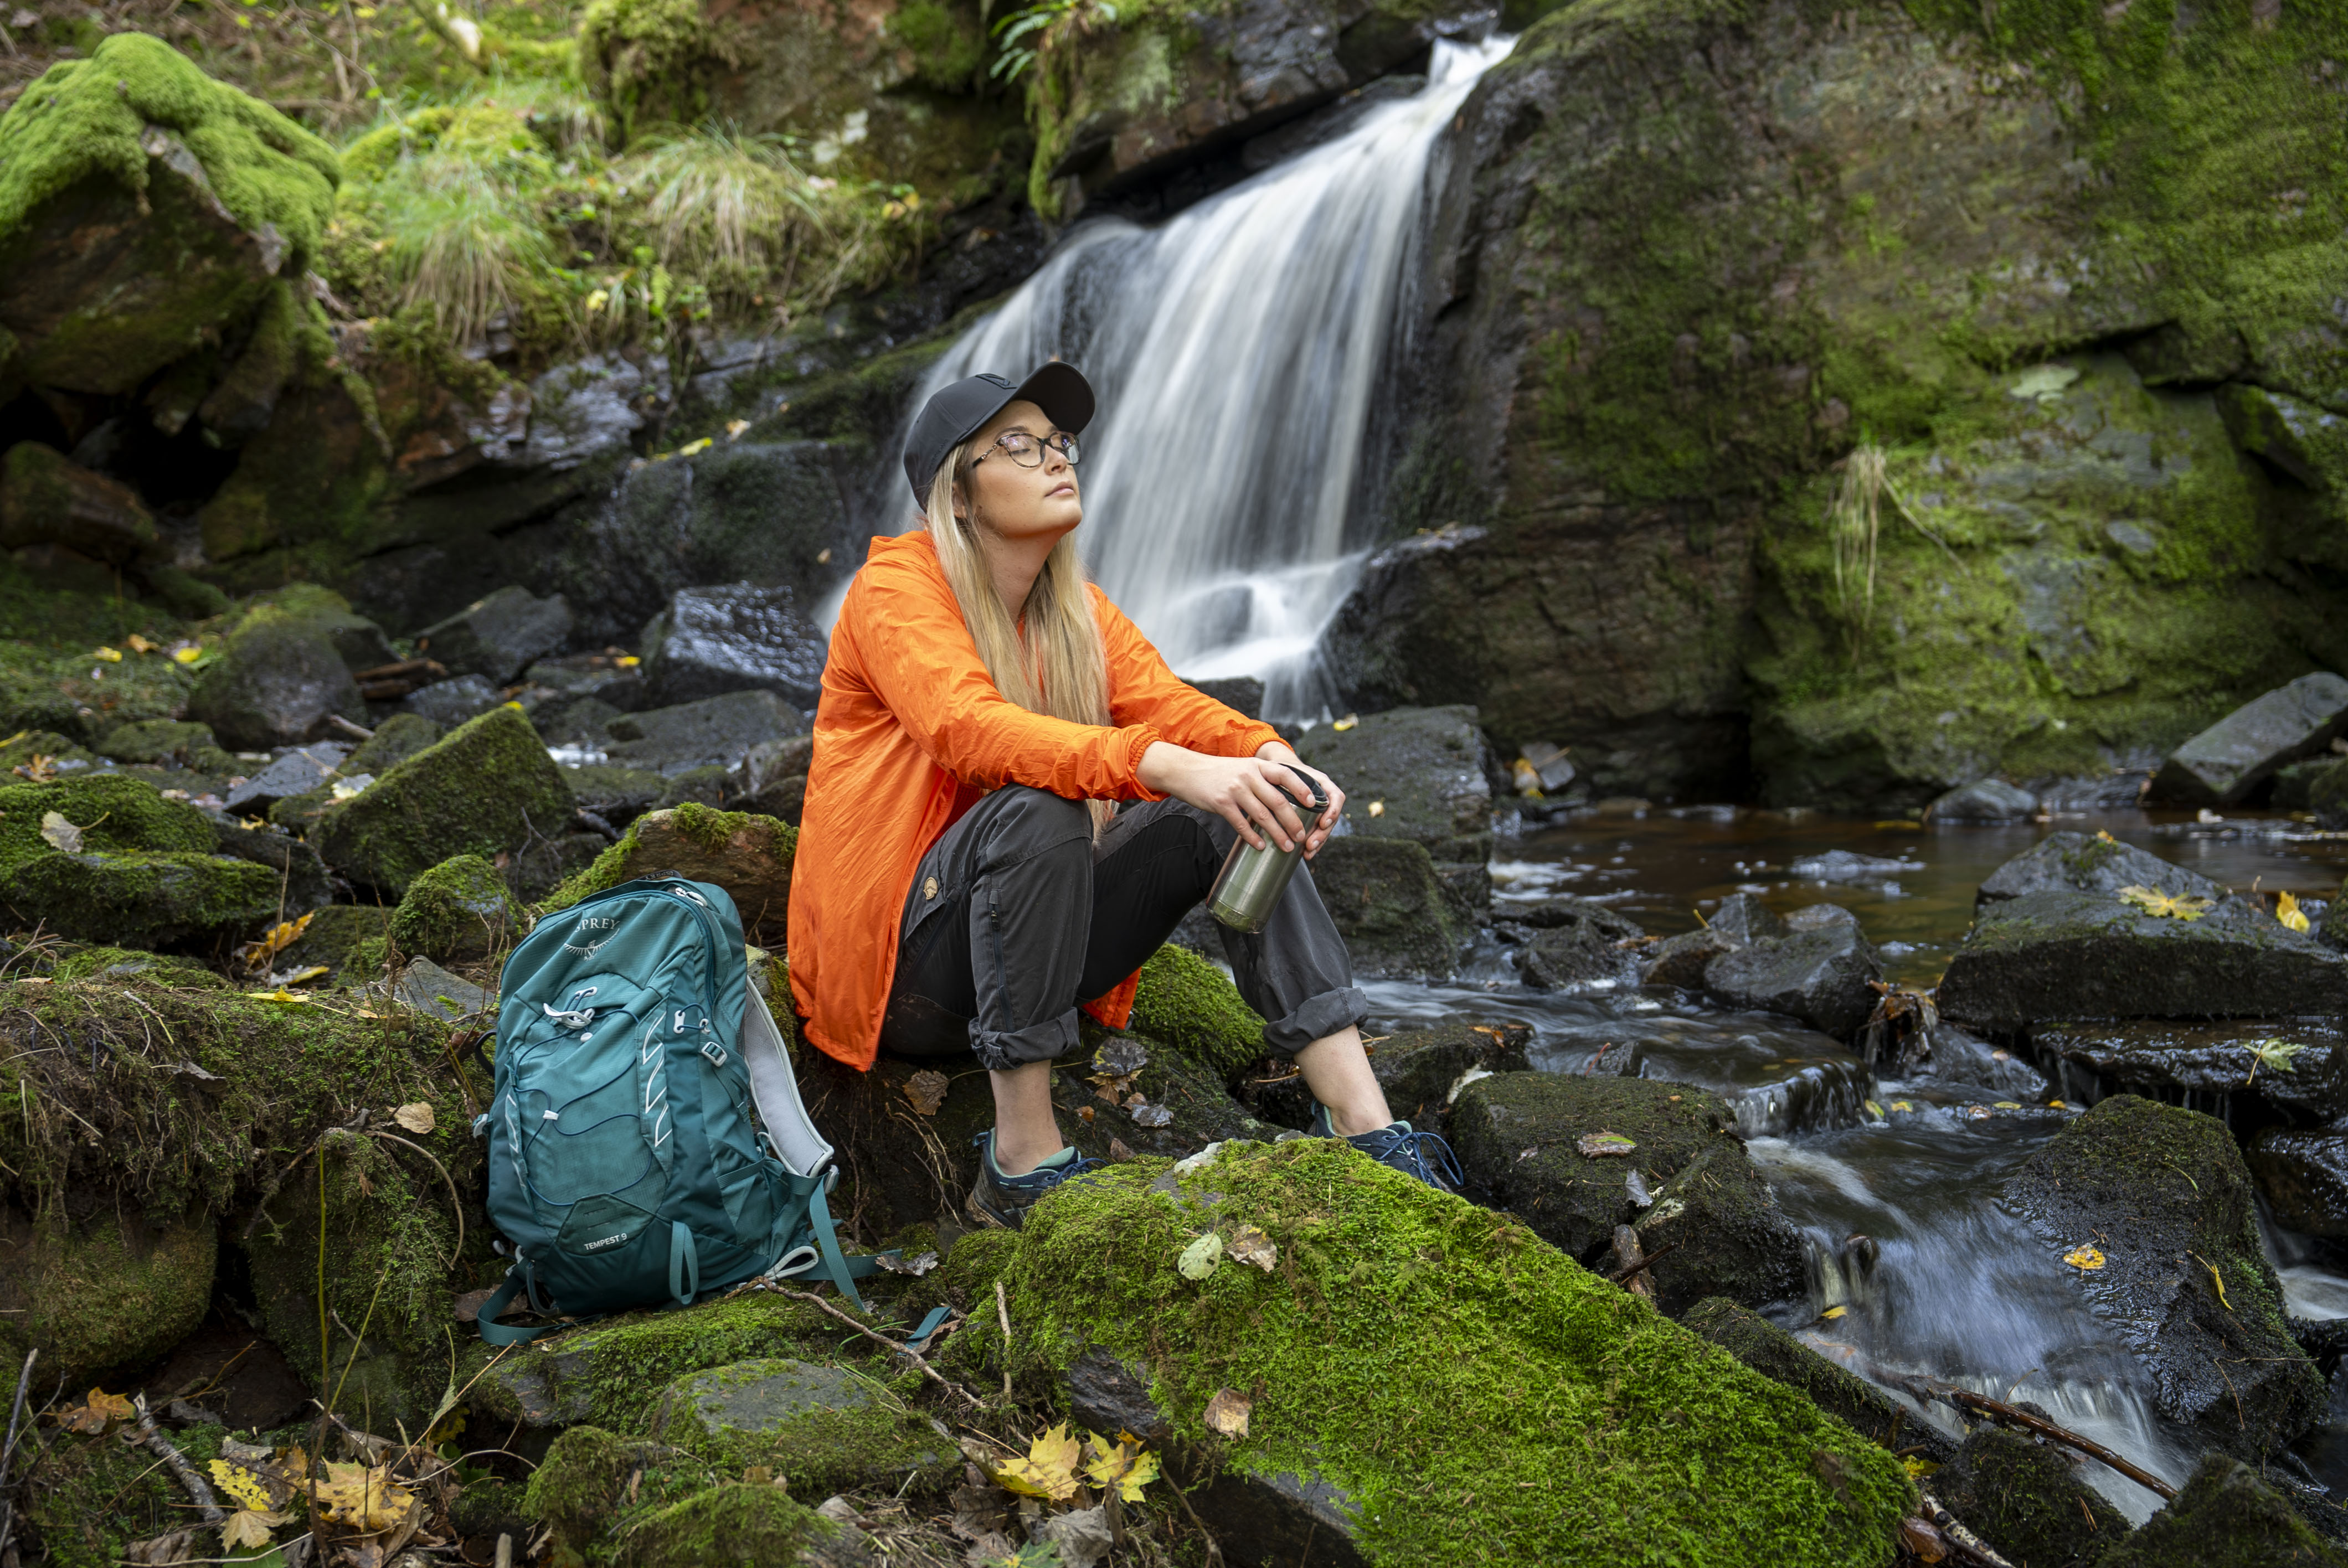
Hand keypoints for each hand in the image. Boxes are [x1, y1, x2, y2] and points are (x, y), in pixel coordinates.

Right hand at [1136, 743, 1333, 853]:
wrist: (1186, 771)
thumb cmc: (1218, 773)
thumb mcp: (1243, 768)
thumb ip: (1261, 779)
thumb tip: (1284, 801)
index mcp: (1257, 765)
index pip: (1287, 775)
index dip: (1303, 790)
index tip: (1314, 805)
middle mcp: (1249, 775)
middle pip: (1278, 801)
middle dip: (1293, 822)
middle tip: (1302, 836)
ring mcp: (1235, 789)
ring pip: (1263, 815)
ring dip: (1277, 834)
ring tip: (1287, 847)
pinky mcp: (1221, 803)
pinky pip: (1241, 824)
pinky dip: (1253, 837)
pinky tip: (1261, 846)